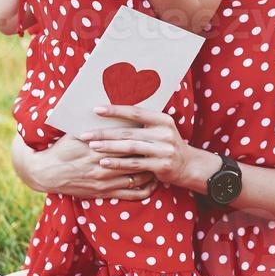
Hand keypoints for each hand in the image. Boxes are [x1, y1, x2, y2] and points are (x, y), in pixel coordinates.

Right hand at [13, 132, 157, 199]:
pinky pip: (130, 194)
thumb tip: (111, 114)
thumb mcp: (75, 133)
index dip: (142, 135)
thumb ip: (95, 126)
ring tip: (160, 162)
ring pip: (136, 176)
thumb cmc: (61, 150)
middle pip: (135, 157)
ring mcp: (104, 181)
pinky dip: (145, 189)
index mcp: (97, 147)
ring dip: (151, 169)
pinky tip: (153, 183)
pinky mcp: (104, 193)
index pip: (126, 140)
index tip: (154, 130)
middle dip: (150, 152)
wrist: (47, 174)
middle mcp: (103, 165)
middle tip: (163, 145)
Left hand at [78, 104, 207, 191]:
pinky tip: (104, 162)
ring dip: (109, 147)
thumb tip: (112, 115)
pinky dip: (117, 163)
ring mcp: (164, 150)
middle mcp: (164, 133)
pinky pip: (134, 164)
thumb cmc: (166, 144)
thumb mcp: (160, 129)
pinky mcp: (161, 166)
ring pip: (130, 147)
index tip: (96, 109)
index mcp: (162, 119)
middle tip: (86, 133)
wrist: (188, 165)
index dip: (115, 110)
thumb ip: (142, 124)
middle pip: (129, 131)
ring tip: (92, 146)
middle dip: (105, 132)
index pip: (135, 112)